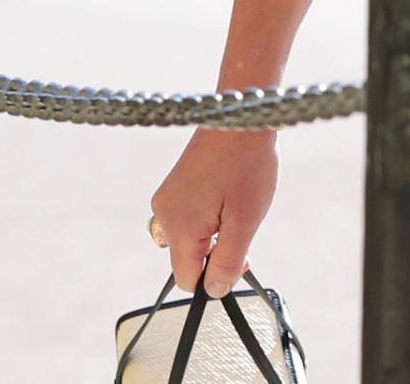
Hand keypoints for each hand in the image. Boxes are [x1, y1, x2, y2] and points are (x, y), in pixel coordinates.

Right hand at [150, 129, 277, 296]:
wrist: (239, 117)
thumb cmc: (246, 165)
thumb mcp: (246, 219)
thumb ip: (228, 260)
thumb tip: (214, 291)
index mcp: (179, 229)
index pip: (187, 279)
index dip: (214, 277)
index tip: (241, 257)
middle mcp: (164, 216)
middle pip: (188, 258)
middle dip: (216, 251)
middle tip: (243, 224)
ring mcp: (166, 199)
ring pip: (189, 238)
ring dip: (213, 232)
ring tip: (235, 202)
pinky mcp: (173, 187)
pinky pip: (187, 217)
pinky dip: (207, 215)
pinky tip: (225, 193)